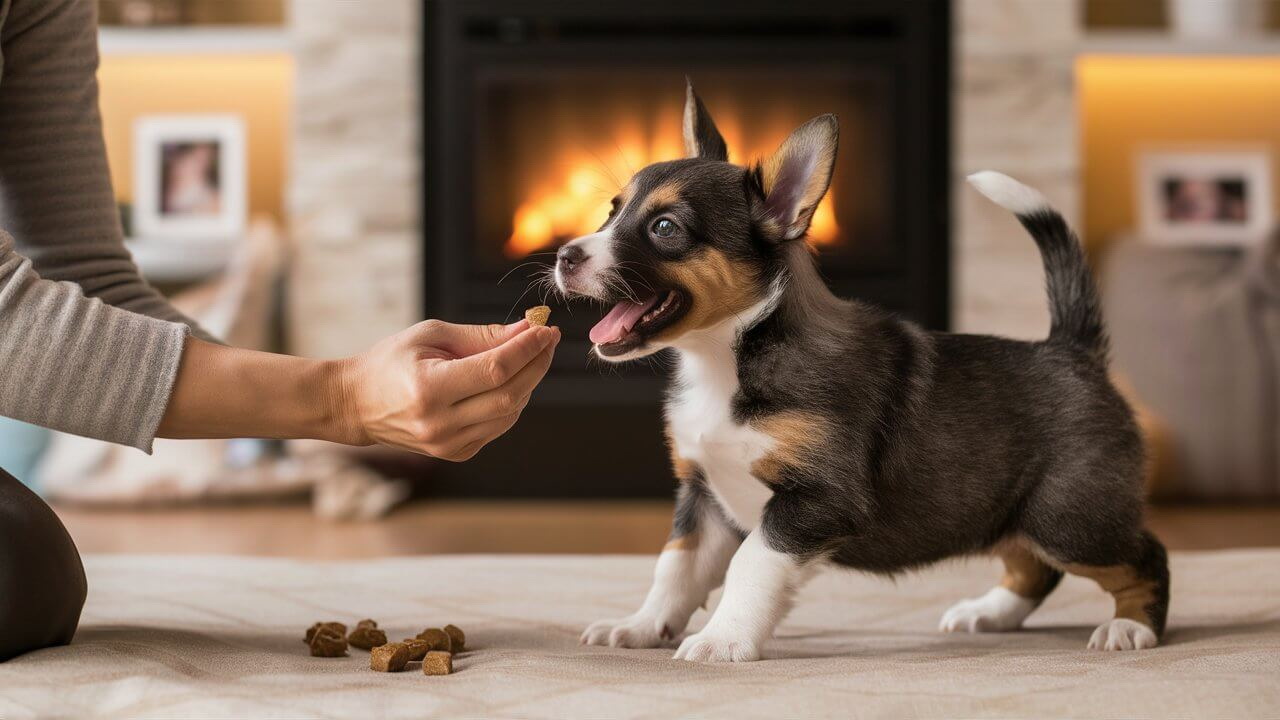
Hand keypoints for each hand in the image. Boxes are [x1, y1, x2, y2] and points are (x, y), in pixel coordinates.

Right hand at [335, 319, 559, 460]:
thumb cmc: (391, 362)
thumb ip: (481, 336)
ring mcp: (448, 444)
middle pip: (510, 394)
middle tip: (547, 339)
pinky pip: (499, 426)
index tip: (545, 329)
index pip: (495, 370)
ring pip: (510, 413)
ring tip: (530, 356)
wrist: (357, 404)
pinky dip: (512, 401)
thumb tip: (526, 331)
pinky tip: (509, 380)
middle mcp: (440, 424)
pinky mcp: (457, 454)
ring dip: (528, 382)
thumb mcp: (430, 336)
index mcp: (428, 389)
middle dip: (536, 364)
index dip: (526, 349)